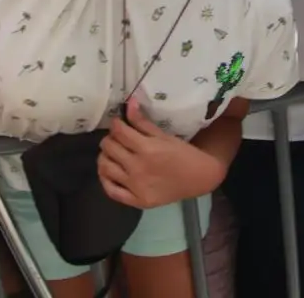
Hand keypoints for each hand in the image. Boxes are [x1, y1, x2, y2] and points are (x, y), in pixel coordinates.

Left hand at [96, 97, 224, 209]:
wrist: (199, 178)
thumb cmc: (183, 154)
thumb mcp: (164, 135)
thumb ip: (142, 122)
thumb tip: (128, 103)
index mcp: (146, 149)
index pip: (119, 132)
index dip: (115, 124)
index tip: (118, 123)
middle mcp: (138, 168)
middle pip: (109, 148)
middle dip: (110, 138)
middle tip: (117, 137)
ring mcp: (135, 186)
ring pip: (105, 167)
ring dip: (105, 156)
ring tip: (112, 153)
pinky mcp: (136, 200)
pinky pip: (111, 190)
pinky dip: (105, 179)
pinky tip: (109, 171)